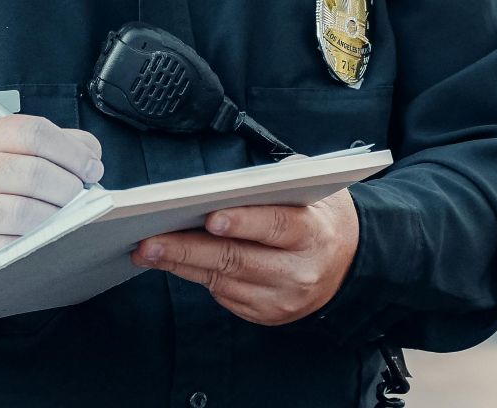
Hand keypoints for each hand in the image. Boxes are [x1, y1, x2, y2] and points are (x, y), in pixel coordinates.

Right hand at [0, 114, 103, 272]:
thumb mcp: (17, 153)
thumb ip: (58, 145)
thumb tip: (90, 156)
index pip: (33, 133)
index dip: (71, 151)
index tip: (91, 168)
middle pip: (31, 172)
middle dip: (67, 187)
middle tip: (80, 197)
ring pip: (20, 211)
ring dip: (53, 217)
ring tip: (64, 218)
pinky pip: (7, 246)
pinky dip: (32, 244)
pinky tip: (40, 238)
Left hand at [130, 189, 358, 325]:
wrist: (350, 263)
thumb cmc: (318, 215)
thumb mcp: (309, 187)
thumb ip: (273, 181)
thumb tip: (222, 186)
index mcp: (312, 233)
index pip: (275, 227)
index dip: (243, 222)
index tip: (210, 218)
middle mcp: (298, 271)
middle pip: (237, 260)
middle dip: (188, 249)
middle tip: (150, 240)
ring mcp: (282, 299)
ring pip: (223, 281)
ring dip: (180, 265)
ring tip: (147, 250)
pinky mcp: (267, 314)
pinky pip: (223, 295)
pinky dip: (194, 276)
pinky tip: (171, 262)